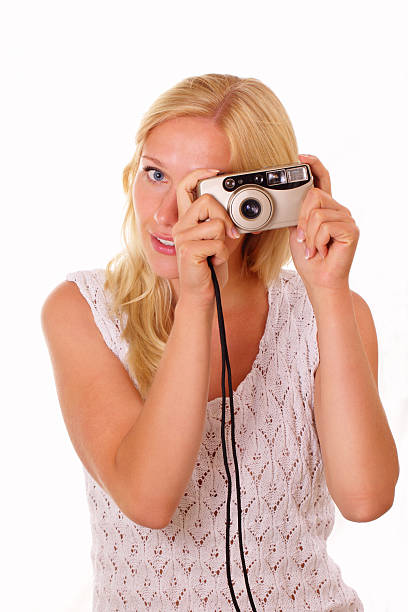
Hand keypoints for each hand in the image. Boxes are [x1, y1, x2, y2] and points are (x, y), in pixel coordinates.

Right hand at [171, 168, 240, 306]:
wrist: (202, 294)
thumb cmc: (210, 268)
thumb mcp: (219, 239)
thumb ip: (223, 222)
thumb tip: (243, 211)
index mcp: (186, 220)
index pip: (185, 186)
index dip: (199, 174)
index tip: (216, 170)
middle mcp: (180, 225)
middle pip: (207, 201)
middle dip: (225, 217)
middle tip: (228, 235)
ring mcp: (182, 237)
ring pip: (216, 223)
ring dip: (223, 241)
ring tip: (215, 254)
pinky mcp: (187, 250)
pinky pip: (217, 243)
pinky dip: (221, 255)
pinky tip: (213, 263)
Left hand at [288, 154, 359, 295]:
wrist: (319, 280)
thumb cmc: (309, 258)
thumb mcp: (297, 231)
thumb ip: (296, 213)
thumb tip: (285, 200)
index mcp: (326, 207)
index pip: (323, 179)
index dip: (314, 165)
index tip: (300, 156)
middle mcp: (339, 209)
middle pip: (313, 195)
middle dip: (302, 219)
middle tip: (304, 240)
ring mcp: (347, 218)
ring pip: (317, 213)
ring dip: (309, 235)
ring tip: (314, 248)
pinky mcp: (351, 230)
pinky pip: (324, 226)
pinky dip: (317, 241)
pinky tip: (322, 251)